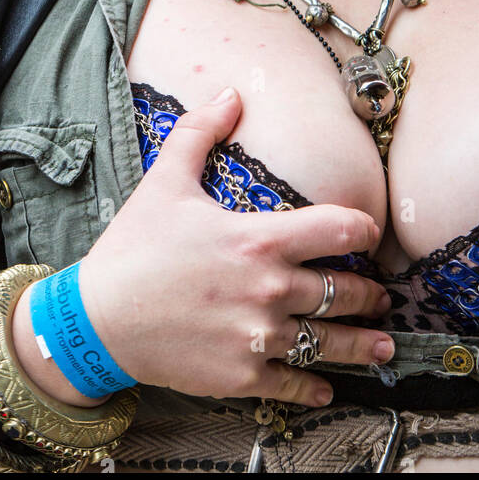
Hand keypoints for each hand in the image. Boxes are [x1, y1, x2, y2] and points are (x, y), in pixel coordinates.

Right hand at [72, 87, 393, 407]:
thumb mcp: (165, 180)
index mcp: (260, 239)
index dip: (364, 230)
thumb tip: (230, 93)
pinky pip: (295, 383)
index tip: (370, 235)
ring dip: (363, 345)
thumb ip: (201, 133)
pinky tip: (328, 386)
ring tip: (382, 345)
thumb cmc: (132, 248)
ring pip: (331, 342)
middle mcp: (270, 288)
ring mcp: (260, 335)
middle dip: (369, 295)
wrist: (96, 320)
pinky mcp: (243, 375)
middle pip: (345, 291)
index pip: (340, 229)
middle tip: (381, 298)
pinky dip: (316, 386)